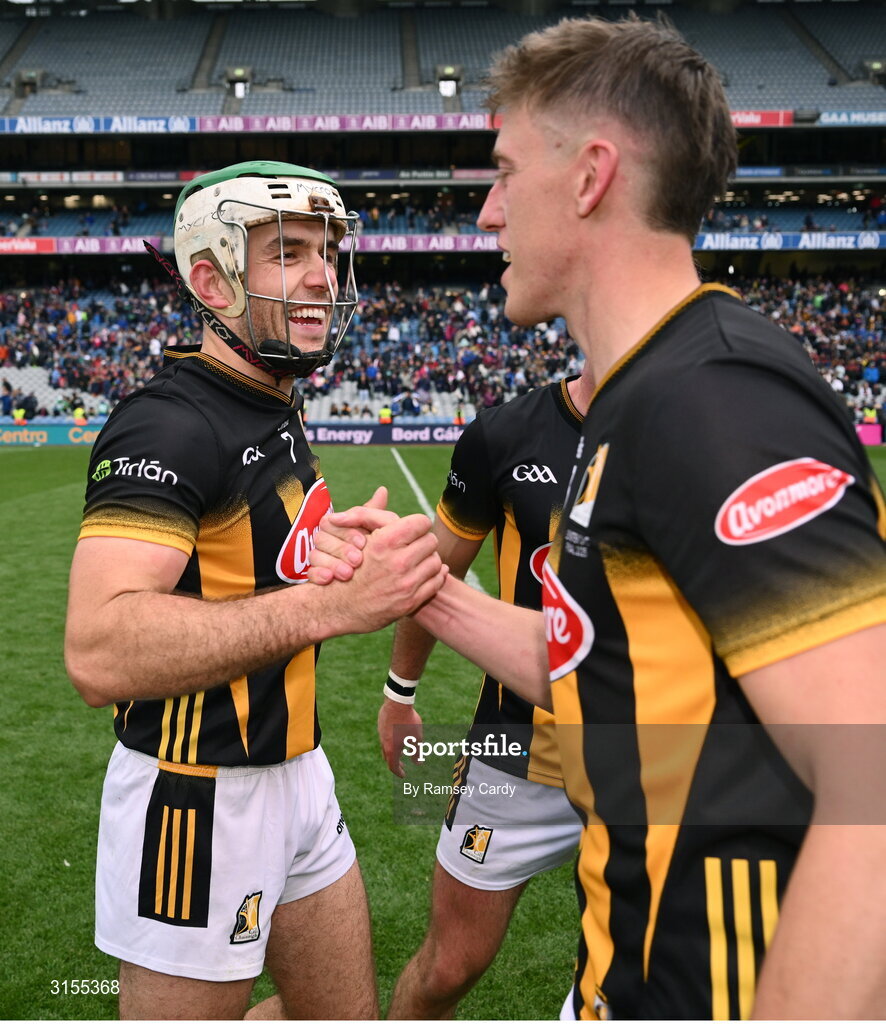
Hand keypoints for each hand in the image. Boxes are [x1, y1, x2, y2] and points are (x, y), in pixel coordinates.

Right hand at [308, 486, 396, 583]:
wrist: (376, 580)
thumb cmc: (377, 548)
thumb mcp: (379, 530)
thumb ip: (375, 514)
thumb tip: (383, 490)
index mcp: (338, 525)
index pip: (331, 522)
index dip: (347, 532)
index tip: (363, 543)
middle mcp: (326, 539)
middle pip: (321, 538)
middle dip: (341, 549)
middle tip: (358, 560)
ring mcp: (319, 557)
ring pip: (314, 555)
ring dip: (331, 563)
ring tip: (348, 574)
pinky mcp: (316, 575)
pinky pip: (309, 573)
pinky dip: (317, 575)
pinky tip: (329, 579)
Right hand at [322, 512, 446, 632]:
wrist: (337, 607)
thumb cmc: (346, 567)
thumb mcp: (354, 536)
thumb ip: (371, 513)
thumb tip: (383, 490)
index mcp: (386, 542)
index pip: (421, 522)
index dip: (416, 524)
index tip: (410, 530)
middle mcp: (398, 562)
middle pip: (431, 541)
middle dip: (423, 542)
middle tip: (414, 546)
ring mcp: (406, 584)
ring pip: (436, 562)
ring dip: (428, 560)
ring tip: (416, 561)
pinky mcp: (411, 601)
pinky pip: (436, 583)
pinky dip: (433, 577)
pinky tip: (422, 574)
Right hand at [378, 696, 423, 777]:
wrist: (397, 703)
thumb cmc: (408, 722)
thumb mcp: (416, 739)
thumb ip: (417, 753)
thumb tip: (418, 763)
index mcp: (392, 750)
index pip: (393, 766)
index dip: (399, 772)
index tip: (404, 775)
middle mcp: (384, 743)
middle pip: (388, 758)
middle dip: (396, 763)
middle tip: (403, 765)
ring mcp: (380, 734)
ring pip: (385, 747)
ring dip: (393, 751)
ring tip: (402, 749)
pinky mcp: (380, 725)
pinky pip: (385, 736)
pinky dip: (391, 741)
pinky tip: (398, 734)